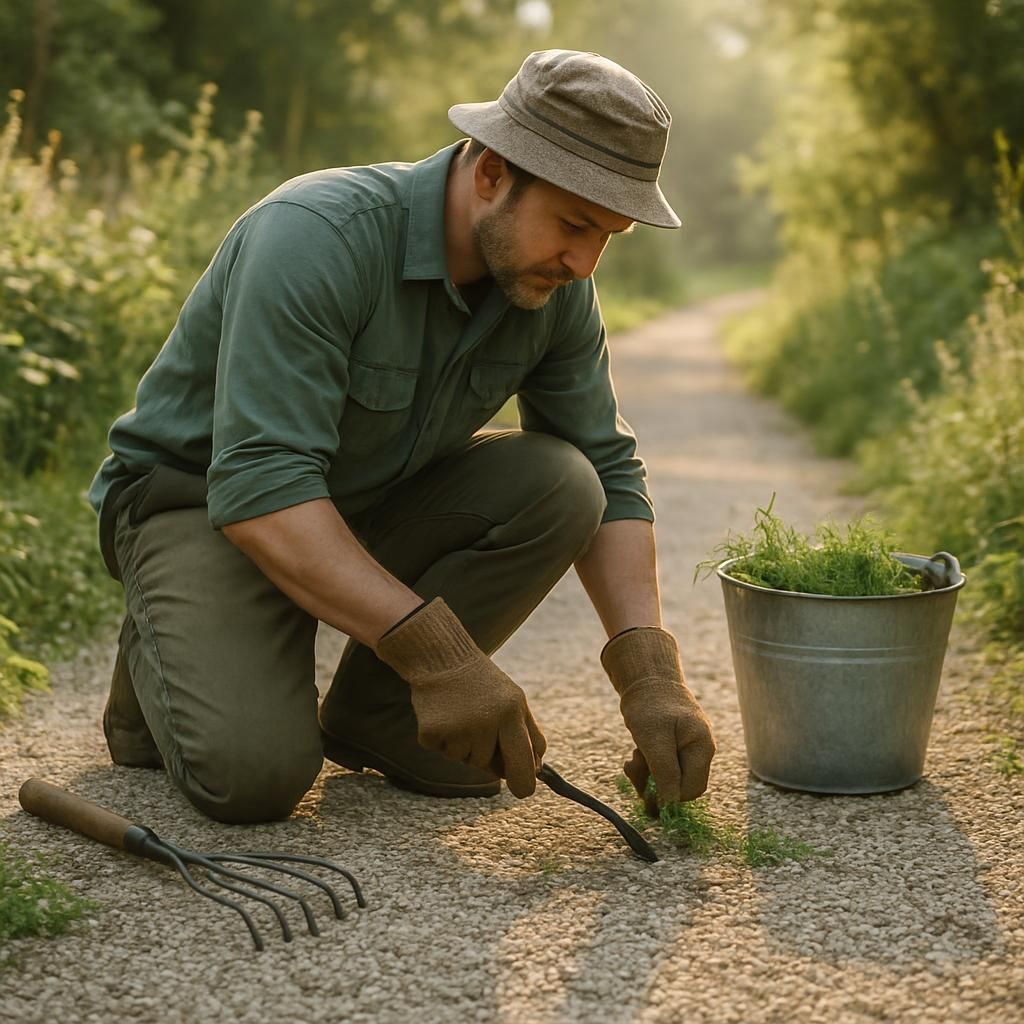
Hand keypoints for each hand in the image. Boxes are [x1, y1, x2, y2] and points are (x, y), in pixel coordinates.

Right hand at [375, 597, 545, 796]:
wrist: (442, 659)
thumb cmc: (484, 685)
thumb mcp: (515, 701)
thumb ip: (530, 736)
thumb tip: (536, 771)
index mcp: (511, 712)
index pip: (522, 760)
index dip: (524, 783)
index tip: (523, 791)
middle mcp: (485, 721)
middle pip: (490, 766)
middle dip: (488, 759)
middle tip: (480, 730)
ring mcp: (457, 727)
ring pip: (464, 759)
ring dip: (463, 745)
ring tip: (460, 714)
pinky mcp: (431, 731)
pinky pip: (440, 752)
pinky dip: (441, 740)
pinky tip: (443, 715)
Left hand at [601, 627, 715, 813]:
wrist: (645, 677)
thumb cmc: (649, 705)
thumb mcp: (653, 739)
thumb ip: (665, 771)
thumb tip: (670, 803)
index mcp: (702, 746)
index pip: (692, 788)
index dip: (669, 796)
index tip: (645, 792)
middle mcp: (700, 749)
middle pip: (681, 785)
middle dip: (655, 785)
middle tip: (632, 769)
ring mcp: (688, 746)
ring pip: (669, 778)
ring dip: (647, 775)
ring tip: (632, 758)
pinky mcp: (675, 745)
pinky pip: (663, 766)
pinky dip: (648, 765)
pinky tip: (636, 754)